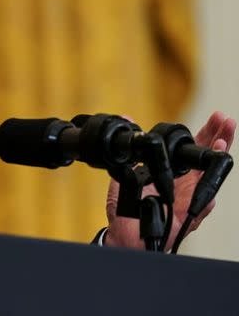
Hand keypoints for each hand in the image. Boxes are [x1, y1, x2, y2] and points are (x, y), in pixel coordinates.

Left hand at [104, 111, 235, 248]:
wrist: (123, 234)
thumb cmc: (128, 208)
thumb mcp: (126, 173)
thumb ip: (130, 150)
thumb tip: (127, 120)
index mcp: (173, 172)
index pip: (192, 148)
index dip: (206, 133)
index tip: (216, 117)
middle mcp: (185, 184)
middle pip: (207, 158)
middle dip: (219, 138)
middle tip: (227, 121)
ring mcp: (189, 199)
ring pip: (209, 178)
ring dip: (216, 160)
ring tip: (222, 142)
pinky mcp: (188, 217)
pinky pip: (203, 206)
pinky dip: (209, 195)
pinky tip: (213, 181)